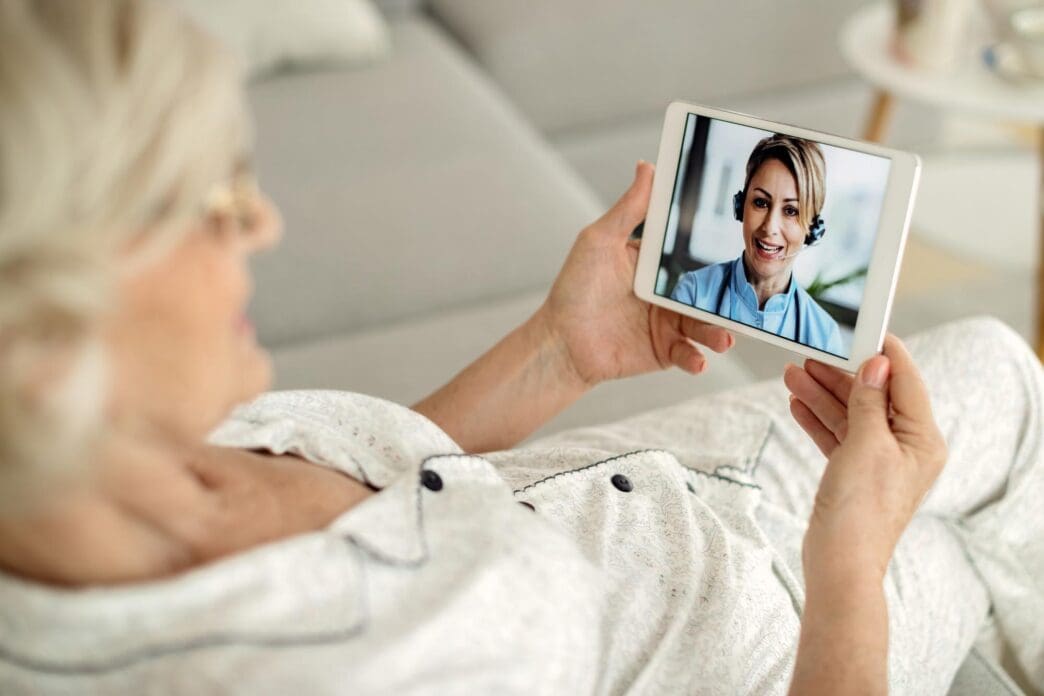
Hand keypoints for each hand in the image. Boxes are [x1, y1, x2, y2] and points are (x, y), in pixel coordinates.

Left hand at [538, 161, 733, 387]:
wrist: (561, 343)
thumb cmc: (574, 288)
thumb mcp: (600, 241)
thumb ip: (629, 208)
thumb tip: (648, 166)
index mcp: (656, 264)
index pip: (692, 253)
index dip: (715, 249)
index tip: (739, 243)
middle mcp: (667, 293)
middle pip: (707, 292)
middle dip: (726, 299)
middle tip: (740, 300)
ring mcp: (668, 324)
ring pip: (704, 325)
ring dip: (718, 333)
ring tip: (724, 338)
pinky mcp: (664, 352)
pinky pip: (688, 354)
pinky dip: (696, 358)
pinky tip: (698, 361)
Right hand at [783, 335, 946, 583]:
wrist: (840, 562)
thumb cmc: (861, 510)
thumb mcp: (867, 445)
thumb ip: (870, 402)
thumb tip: (877, 365)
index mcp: (923, 440)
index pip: (906, 382)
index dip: (886, 353)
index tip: (866, 329)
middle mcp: (905, 448)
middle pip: (873, 397)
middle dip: (839, 375)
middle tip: (810, 353)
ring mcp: (877, 462)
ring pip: (849, 415)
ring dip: (821, 394)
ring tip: (791, 374)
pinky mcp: (853, 474)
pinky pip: (836, 437)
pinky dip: (817, 419)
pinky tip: (796, 403)